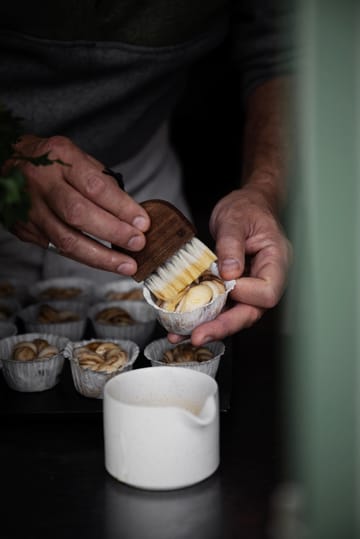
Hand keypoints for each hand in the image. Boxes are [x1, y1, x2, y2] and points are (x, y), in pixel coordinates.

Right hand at [6, 134, 150, 274]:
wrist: (6, 162)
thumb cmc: (50, 161)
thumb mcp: (75, 156)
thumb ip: (101, 181)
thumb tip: (131, 213)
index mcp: (59, 158)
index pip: (95, 187)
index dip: (122, 207)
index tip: (142, 222)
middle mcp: (41, 183)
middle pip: (79, 214)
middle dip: (113, 233)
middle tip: (137, 243)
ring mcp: (30, 208)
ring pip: (66, 240)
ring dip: (101, 257)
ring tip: (126, 264)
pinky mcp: (24, 229)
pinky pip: (57, 248)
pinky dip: (84, 257)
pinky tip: (103, 262)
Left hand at [168, 184, 291, 344]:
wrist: (245, 206)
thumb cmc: (247, 208)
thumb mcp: (235, 219)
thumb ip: (231, 245)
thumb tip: (229, 273)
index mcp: (276, 261)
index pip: (267, 291)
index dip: (245, 293)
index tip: (224, 282)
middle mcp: (267, 279)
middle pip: (251, 312)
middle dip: (223, 325)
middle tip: (197, 335)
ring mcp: (252, 287)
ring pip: (235, 316)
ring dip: (209, 327)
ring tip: (182, 335)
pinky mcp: (237, 290)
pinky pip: (223, 308)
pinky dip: (204, 317)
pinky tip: (184, 325)